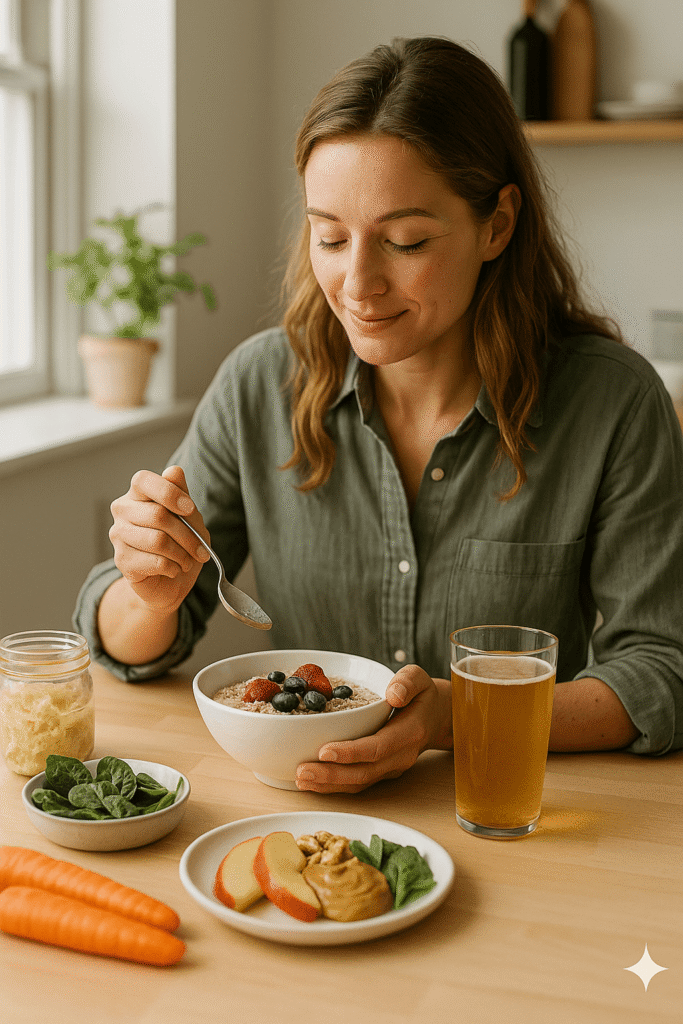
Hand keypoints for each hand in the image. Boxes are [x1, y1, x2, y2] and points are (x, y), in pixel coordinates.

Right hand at [108, 465, 210, 612]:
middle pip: (158, 515)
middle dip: (188, 535)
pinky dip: (173, 567)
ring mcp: (118, 535)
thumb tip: (174, 471)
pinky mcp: (121, 560)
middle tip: (201, 549)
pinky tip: (174, 569)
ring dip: (182, 554)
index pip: (143, 480)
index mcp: (138, 493)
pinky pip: (155, 561)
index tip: (189, 509)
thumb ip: (183, 495)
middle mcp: (122, 510)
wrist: (170, 582)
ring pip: (157, 540)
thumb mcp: (190, 518)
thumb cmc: (180, 543)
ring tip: (187, 561)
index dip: (168, 492)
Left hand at [295, 666, 451, 793]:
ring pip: (359, 783)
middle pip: (364, 772)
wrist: (437, 718)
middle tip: (302, 771)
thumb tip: (394, 694)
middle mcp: (401, 756)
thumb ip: (408, 682)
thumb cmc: (423, 696)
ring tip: (301, 779)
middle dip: (331, 775)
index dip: (351, 752)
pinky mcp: (382, 773)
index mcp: (410, 732)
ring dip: (329, 785)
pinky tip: (313, 781)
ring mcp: (391, 768)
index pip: (378, 747)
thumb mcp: (420, 678)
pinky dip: (334, 786)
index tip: (324, 751)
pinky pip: (358, 783)